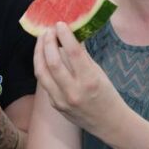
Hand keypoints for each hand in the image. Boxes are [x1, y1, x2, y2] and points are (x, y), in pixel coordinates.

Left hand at [33, 22, 121, 136]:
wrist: (109, 123)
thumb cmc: (107, 94)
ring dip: (39, 53)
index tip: (60, 24)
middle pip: (53, 62)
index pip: (73, 53)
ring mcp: (62, 101)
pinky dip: (43, 67)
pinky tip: (44, 57)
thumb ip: (82, 56)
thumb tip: (69, 35)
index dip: (64, 36)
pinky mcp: (55, 105)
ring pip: (41, 73)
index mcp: (89, 80)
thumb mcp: (99, 73)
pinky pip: (45, 83)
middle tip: (48, 30)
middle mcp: (74, 91)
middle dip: (47, 42)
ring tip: (41, 41)